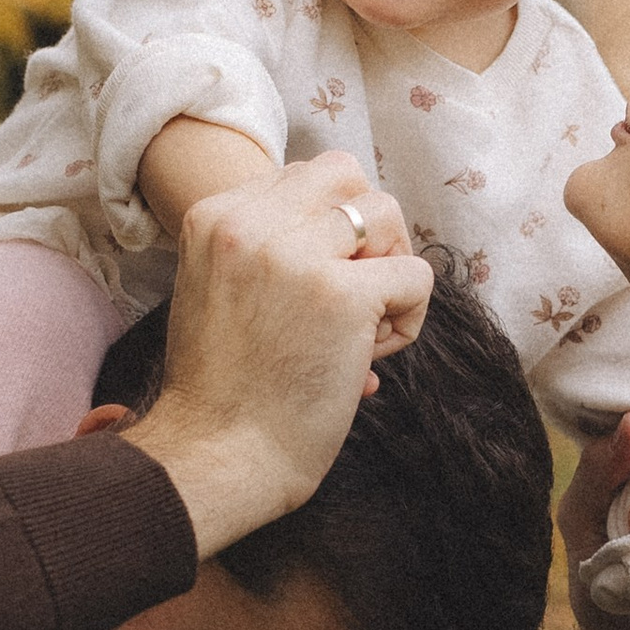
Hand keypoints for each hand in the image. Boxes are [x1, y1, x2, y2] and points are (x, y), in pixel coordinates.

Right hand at [121, 152, 430, 554]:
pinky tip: (372, 358)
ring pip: (386, 212)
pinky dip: (410, 317)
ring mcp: (297, 256)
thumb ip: (262, 245)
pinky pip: (416, 276)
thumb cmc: (223, 389)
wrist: (217, 455)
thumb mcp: (215, 286)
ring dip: (389, 267)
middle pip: (346, 175)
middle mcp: (251, 224)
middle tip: (354, 292)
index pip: (303, 176)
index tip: (308, 289)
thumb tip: (348, 226)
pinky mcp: (342, 296)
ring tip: (361, 328)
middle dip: (366, 228)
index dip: (324, 228)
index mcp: (214, 215)